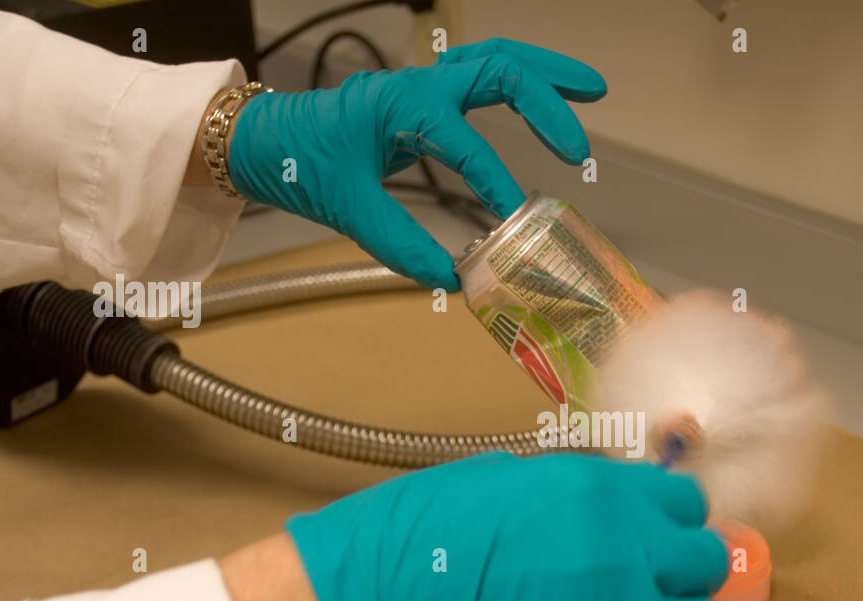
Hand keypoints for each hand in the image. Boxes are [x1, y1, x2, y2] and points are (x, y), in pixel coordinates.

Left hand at [226, 39, 606, 290]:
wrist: (269, 138)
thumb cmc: (303, 162)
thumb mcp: (348, 208)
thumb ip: (401, 245)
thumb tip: (450, 280)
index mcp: (402, 106)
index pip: (467, 145)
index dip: (496, 183)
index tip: (516, 219)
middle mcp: (421, 85)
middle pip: (500, 71)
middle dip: (547, 104)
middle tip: (579, 147)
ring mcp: (426, 83)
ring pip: (498, 59)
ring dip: (547, 73)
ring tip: (592, 91)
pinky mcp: (429, 93)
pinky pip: (484, 72)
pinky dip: (522, 79)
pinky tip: (549, 97)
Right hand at [285, 452, 730, 600]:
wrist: (370, 592)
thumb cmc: (419, 527)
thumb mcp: (510, 475)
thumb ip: (577, 491)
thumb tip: (609, 507)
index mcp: (603, 496)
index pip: (685, 504)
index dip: (677, 519)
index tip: (666, 531)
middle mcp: (623, 557)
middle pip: (702, 565)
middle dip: (686, 570)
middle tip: (662, 579)